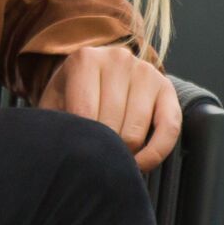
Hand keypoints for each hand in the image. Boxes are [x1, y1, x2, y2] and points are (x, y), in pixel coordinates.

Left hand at [42, 43, 182, 168]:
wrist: (95, 75)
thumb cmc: (70, 96)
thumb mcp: (54, 105)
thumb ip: (58, 125)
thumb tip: (67, 154)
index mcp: (85, 59)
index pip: (85, 115)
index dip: (82, 144)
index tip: (77, 158)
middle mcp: (118, 59)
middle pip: (111, 126)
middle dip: (102, 150)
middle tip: (94, 161)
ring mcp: (145, 72)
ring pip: (136, 133)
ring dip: (124, 155)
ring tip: (112, 158)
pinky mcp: (166, 88)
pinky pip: (169, 129)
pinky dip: (155, 153)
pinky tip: (140, 165)